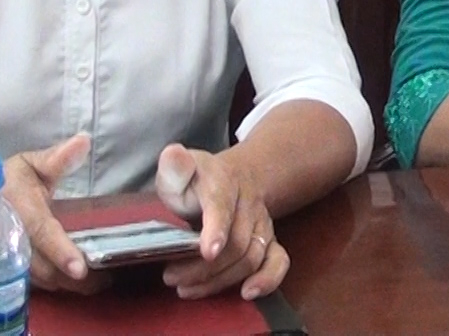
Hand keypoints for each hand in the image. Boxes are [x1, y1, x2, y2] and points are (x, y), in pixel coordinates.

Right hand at [2, 134, 108, 293]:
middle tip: (104, 282)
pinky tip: (74, 284)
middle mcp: (10, 238)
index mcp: (19, 208)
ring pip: (39, 281)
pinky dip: (54, 287)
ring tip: (97, 285)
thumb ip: (56, 158)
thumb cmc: (4, 181)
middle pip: (43, 267)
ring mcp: (5, 259)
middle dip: (72, 278)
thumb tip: (83, 141)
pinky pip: (32, 285)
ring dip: (66, 285)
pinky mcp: (5, 271)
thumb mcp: (28, 164)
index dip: (61, 251)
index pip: (42, 232)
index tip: (80, 269)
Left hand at [154, 145, 287, 300]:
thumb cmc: (198, 180)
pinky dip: (268, 280)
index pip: (222, 204)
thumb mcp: (180, 168)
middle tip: (170, 277)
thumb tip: (173, 155)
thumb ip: (175, 165)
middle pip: (237, 241)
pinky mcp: (270, 242)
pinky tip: (247, 293)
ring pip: (251, 257)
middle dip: (204, 267)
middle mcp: (249, 203)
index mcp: (224, 181)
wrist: (234, 178)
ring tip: (187, 289)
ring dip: (220, 279)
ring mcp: (262, 224)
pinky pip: (278, 261)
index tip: (208, 251)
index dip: (217, 228)